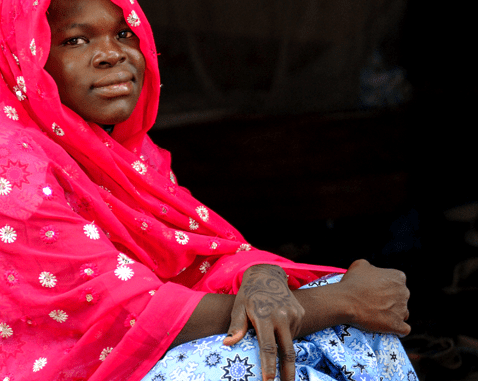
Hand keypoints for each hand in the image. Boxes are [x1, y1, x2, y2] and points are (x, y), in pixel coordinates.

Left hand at [223, 264, 303, 380]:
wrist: (268, 275)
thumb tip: (228, 344)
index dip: (269, 366)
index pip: (268, 347)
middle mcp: (283, 316)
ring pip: (290, 342)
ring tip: (274, 343)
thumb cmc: (249, 293)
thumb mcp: (239, 307)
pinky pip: (293, 332)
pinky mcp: (301, 313)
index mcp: (265, 316)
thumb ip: (236, 326)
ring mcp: (294, 314)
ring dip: (284, 350)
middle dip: (288, 373)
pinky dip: (286, 336)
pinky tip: (278, 328)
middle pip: (288, 352)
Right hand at [338, 259, 410, 336]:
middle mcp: (404, 292)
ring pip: (403, 313)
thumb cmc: (352, 282)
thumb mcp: (361, 264)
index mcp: (398, 277)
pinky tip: (388, 327)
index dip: (387, 286)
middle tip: (375, 302)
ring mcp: (402, 310)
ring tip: (378, 315)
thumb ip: (373, 268)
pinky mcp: (398, 325)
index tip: (377, 290)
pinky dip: (397, 329)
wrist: (346, 302)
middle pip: (402, 297)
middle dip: (392, 300)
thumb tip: (373, 272)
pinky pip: (404, 329)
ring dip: (394, 314)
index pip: (398, 282)